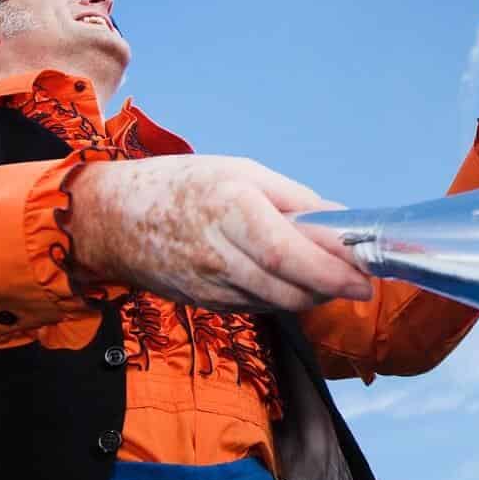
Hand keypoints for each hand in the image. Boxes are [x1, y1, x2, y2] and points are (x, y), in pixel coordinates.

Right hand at [66, 155, 373, 312]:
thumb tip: (343, 223)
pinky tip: (291, 279)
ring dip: (313, 295)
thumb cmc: (182, 185)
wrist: (112, 220)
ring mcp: (212, 287)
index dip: (332, 272)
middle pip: (290, 289)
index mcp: (230, 211)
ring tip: (332, 275)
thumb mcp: (242, 172)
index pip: (289, 255)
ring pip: (279, 303)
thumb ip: (295, 200)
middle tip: (361, 278)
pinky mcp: (208, 305)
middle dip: (333, 289)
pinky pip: (259, 307)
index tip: (366, 276)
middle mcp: (220, 255)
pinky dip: (284, 297)